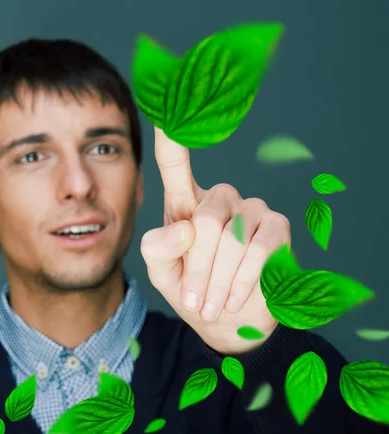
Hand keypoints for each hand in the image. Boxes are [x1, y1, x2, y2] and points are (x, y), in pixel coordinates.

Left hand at [140, 126, 291, 355]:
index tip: (168, 110)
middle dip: (198, 270)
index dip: (170, 136)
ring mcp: (251, 209)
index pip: (174, 162)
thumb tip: (185, 230)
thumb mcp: (162, 273)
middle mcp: (219, 198)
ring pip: (233, 238)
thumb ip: (158, 249)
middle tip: (194, 301)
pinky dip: (244, 279)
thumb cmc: (191, 291)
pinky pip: (260, 248)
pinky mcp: (276, 227)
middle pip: (206, 221)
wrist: (226, 321)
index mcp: (185, 203)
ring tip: (211, 306)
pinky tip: (236, 299)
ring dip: (219, 281)